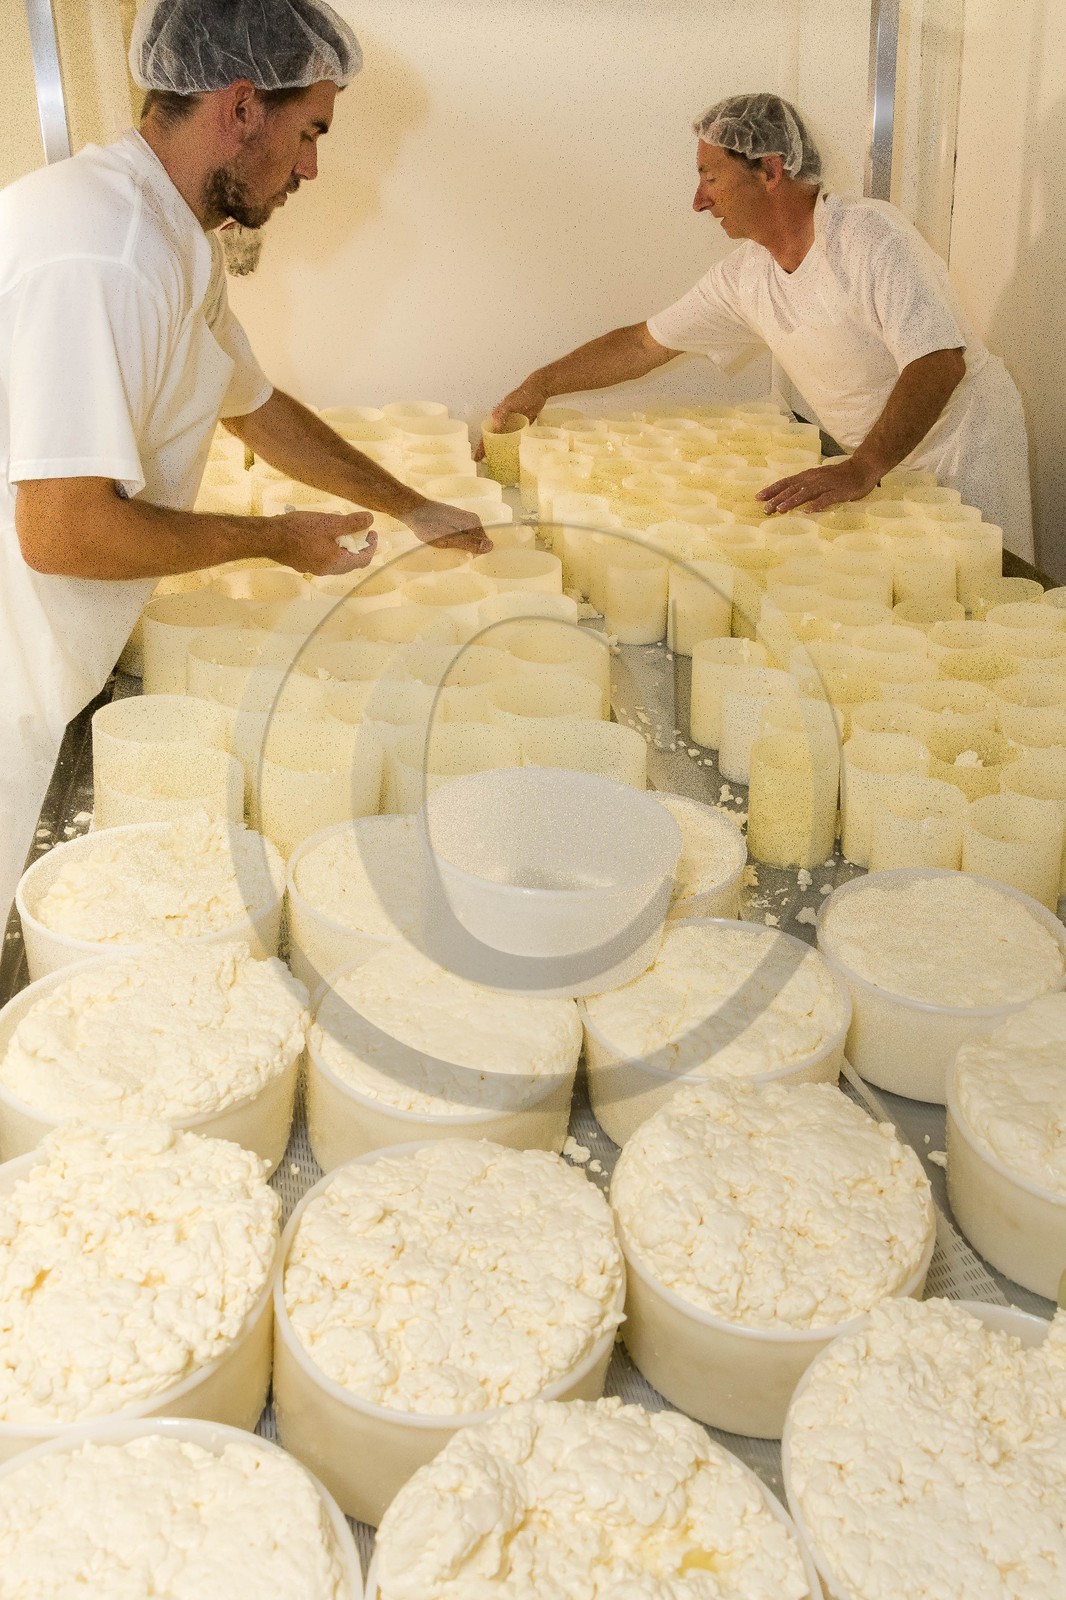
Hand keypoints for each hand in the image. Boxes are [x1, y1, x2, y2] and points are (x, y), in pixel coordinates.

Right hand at [272, 510, 376, 574]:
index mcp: (337, 562)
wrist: (269, 538)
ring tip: (341, 531)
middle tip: (359, 531)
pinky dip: (331, 549)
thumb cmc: (300, 530)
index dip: (371, 546)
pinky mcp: (304, 564)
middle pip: (350, 562)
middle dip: (358, 547)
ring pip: (337, 561)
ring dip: (343, 548)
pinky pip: (324, 559)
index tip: (371, 533)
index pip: (363, 559)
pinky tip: (323, 535)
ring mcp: (314, 569)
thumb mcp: (329, 522)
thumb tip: (370, 520)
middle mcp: (327, 570)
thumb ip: (352, 523)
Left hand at [405, 499, 492, 553]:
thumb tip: (490, 547)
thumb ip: (469, 543)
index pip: (485, 543)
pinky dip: (456, 543)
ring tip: (451, 553)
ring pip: (468, 539)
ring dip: (462, 548)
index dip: (478, 554)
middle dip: (470, 551)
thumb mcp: (449, 538)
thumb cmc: (429, 525)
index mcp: (473, 522)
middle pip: (477, 541)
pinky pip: (461, 536)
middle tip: (458, 559)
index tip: (469, 562)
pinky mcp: (454, 521)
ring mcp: (462, 520)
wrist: (413, 510)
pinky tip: (447, 547)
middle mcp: (471, 519)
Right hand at [474, 382, 545, 460]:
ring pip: (504, 440)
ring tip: (499, 463)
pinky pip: (516, 438)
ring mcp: (513, 425)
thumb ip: (501, 413)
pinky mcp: (523, 427)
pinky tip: (515, 454)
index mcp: (497, 417)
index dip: (481, 446)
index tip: (477, 457)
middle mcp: (503, 423)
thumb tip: (494, 425)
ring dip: (501, 450)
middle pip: (493, 439)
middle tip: (486, 464)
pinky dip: (514, 445)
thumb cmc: (523, 395)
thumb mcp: (510, 404)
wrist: (539, 390)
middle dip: (489, 451)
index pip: (486, 434)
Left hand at [757, 457, 880, 514]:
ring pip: (805, 493)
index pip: (786, 482)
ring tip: (780, 510)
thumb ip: (805, 487)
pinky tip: (808, 511)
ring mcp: (826, 484)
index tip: (758, 498)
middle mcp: (814, 479)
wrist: (862, 468)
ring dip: (792, 501)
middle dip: (777, 499)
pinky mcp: (838, 491)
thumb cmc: (839, 476)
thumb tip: (788, 497)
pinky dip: (816, 504)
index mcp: (808, 476)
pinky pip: (826, 498)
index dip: (772, 490)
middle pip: (792, 488)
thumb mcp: (818, 479)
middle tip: (765, 509)